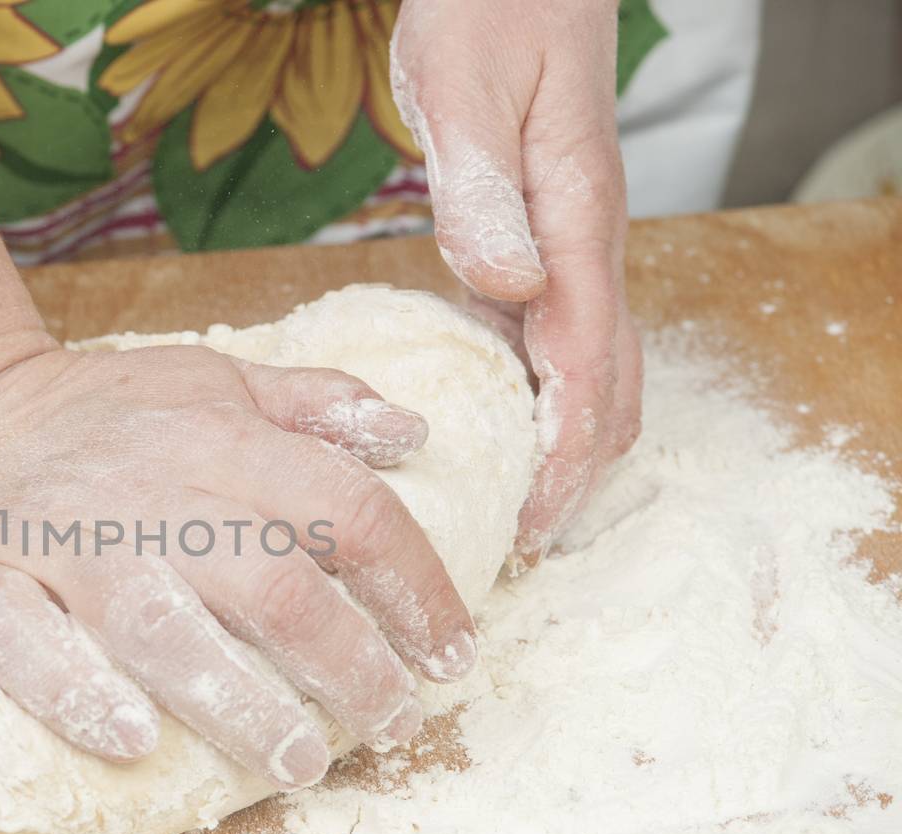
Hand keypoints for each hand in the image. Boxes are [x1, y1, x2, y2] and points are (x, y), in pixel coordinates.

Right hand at [0, 343, 478, 787]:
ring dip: (237, 701)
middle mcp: (146, 489)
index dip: (416, 586)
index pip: (344, 509)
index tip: (453, 654)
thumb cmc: (104, 410)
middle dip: (348, 663)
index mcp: (214, 436)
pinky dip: (74, 694)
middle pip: (268, 582)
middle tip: (394, 723)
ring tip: (298, 762)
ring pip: (159, 625)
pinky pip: (22, 645)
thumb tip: (413, 432)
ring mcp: (61, 541)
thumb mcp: (212, 378)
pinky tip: (132, 743)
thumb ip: (311, 405)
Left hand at [391, 0, 642, 565]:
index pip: (585, 359)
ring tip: (510, 510)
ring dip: (559, 443)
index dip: (566, 451)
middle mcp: (584, 245)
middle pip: (604, 383)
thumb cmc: (490, 12)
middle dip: (573, 469)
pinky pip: (547, 339)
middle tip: (521, 544)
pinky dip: (531, 396)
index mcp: (575, 220)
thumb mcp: (464, 90)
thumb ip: (480, 190)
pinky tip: (488, 427)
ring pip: (586, 369)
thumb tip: (508, 287)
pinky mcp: (538, 242)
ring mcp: (566, 247)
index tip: (536, 522)